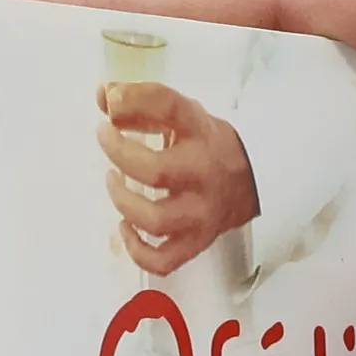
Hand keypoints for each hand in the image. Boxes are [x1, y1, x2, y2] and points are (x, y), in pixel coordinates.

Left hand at [97, 83, 256, 275]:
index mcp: (202, 134)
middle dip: (120, 154)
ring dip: (124, 203)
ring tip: (113, 181)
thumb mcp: (182, 118)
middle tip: (105, 138)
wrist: (252, 182)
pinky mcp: (197, 242)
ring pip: (157, 220)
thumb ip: (141, 105)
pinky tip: (125, 227)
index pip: (169, 108)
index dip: (134, 101)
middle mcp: (203, 174)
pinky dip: (138, 250)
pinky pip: (164, 260)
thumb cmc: (207, 148)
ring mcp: (201, 214)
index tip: (111, 100)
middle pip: (156, 171)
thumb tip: (104, 95)